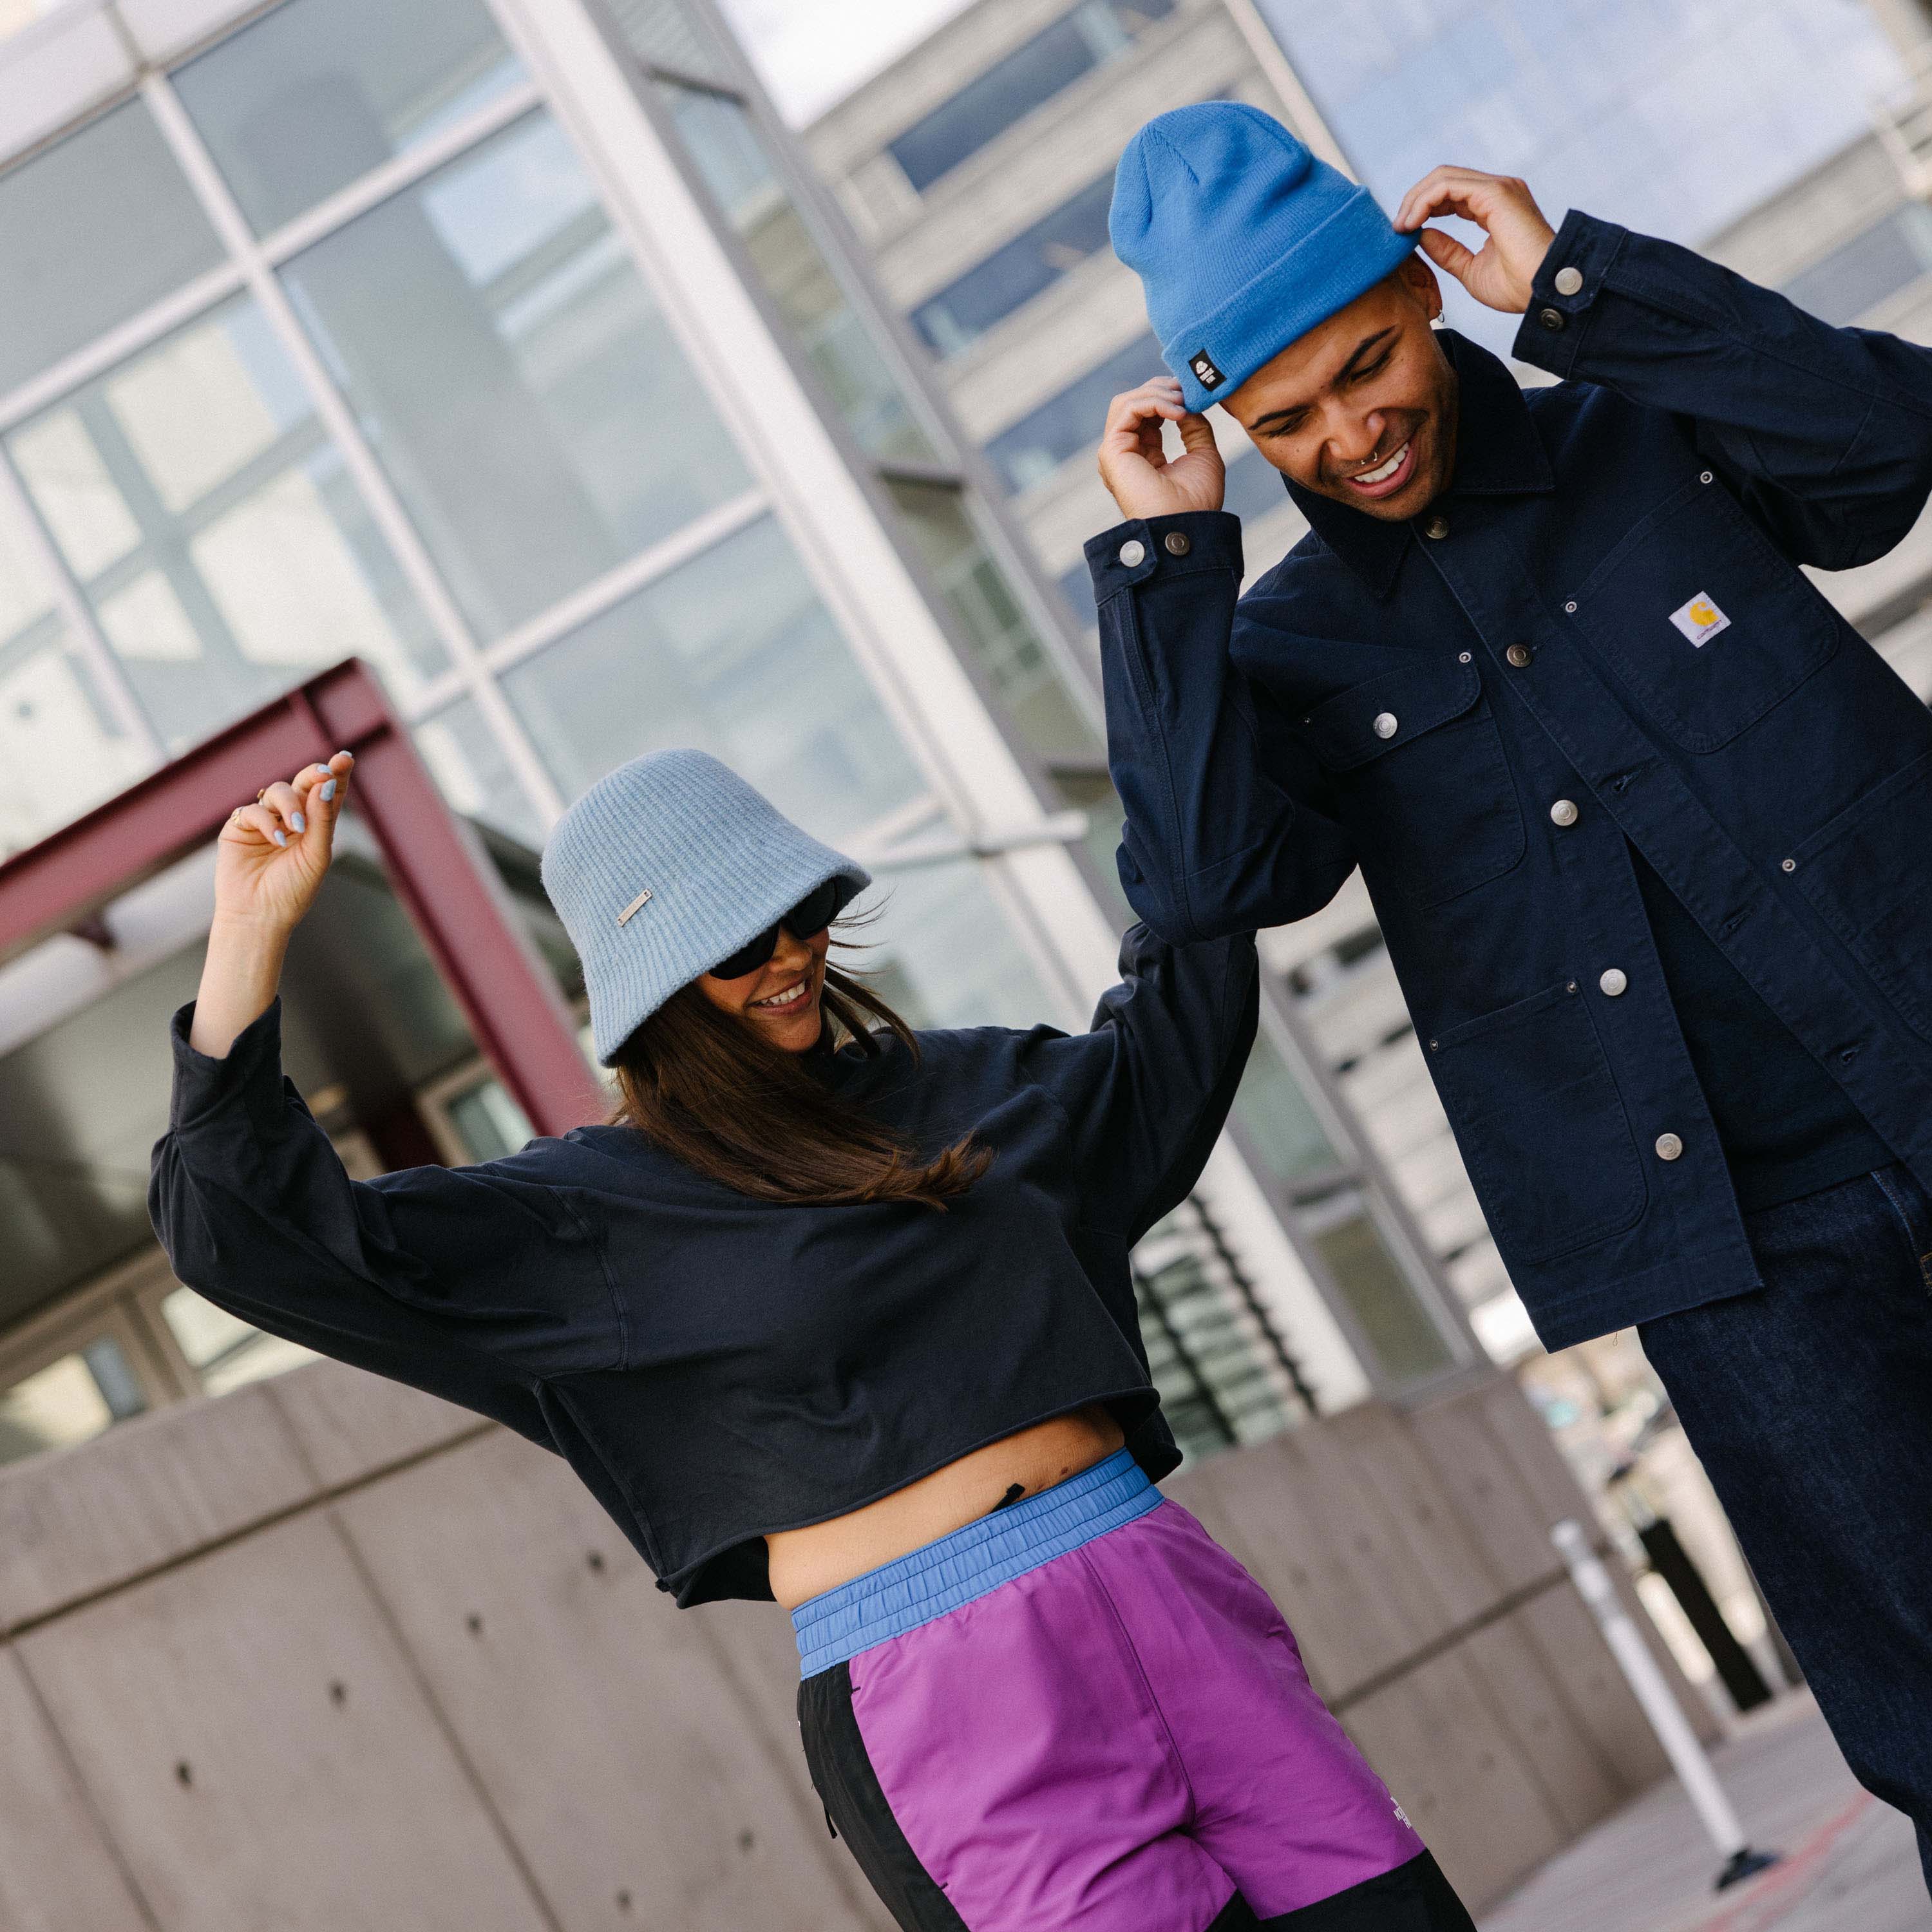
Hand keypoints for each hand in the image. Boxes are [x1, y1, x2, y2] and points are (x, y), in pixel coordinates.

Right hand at [213, 751, 355, 935]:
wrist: (259, 915)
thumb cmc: (293, 890)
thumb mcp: (316, 855)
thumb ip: (322, 820)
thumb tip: (326, 784)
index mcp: (315, 826)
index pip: (327, 794)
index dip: (336, 774)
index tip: (345, 758)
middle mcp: (291, 819)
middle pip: (303, 784)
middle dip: (313, 775)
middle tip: (323, 774)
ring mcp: (265, 821)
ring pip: (278, 791)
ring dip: (290, 804)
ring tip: (297, 828)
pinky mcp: (240, 827)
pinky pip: (253, 810)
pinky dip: (266, 821)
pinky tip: (276, 840)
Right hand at [1097, 377, 1223, 520]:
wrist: (1186, 526)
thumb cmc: (1196, 502)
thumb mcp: (1203, 455)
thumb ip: (1194, 428)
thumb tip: (1190, 405)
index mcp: (1144, 456)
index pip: (1148, 413)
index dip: (1169, 397)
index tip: (1192, 392)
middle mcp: (1126, 453)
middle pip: (1134, 402)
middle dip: (1162, 389)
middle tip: (1187, 388)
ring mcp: (1115, 452)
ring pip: (1127, 402)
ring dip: (1158, 394)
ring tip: (1183, 402)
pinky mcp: (1111, 451)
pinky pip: (1127, 409)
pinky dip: (1153, 403)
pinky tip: (1177, 412)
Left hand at [1395, 167, 1555, 314]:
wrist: (1543, 293)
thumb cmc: (1518, 287)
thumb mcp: (1470, 270)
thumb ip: (1447, 251)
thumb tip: (1423, 236)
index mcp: (1494, 207)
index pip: (1450, 194)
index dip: (1423, 209)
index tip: (1403, 233)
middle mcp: (1497, 191)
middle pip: (1443, 180)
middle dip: (1414, 201)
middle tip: (1397, 228)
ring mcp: (1498, 189)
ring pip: (1443, 178)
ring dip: (1415, 200)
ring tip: (1401, 226)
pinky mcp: (1495, 193)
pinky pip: (1448, 186)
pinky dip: (1424, 201)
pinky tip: (1412, 223)